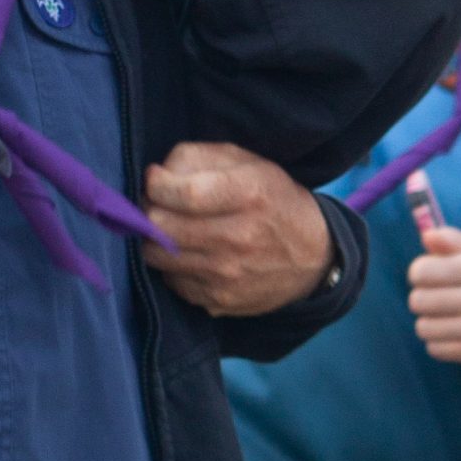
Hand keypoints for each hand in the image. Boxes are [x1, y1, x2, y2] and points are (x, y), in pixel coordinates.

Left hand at [142, 141, 334, 315]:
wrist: (312, 257)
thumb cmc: (271, 198)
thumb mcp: (245, 161)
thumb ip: (197, 157)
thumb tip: (156, 175)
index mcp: (247, 195)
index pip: (184, 193)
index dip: (157, 184)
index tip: (155, 178)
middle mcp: (238, 239)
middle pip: (161, 227)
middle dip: (147, 210)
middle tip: (154, 202)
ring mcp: (227, 277)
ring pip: (157, 256)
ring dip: (153, 238)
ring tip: (167, 226)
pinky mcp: (219, 303)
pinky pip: (172, 281)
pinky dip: (171, 265)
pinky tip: (187, 252)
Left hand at [407, 221, 460, 369]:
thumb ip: (453, 239)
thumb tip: (426, 237)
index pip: (422, 272)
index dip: (418, 273)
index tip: (427, 275)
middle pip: (419, 301)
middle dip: (420, 297)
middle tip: (433, 297)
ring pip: (424, 328)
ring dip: (427, 322)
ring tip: (440, 316)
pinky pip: (436, 350)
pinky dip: (437, 342)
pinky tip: (450, 333)